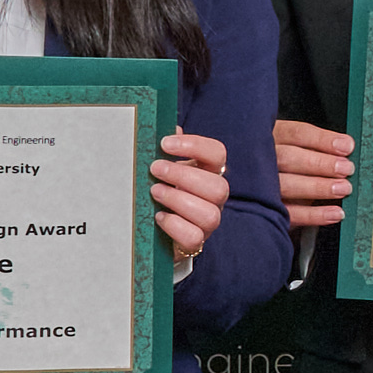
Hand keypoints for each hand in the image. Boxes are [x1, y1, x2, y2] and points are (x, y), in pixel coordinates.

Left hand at [150, 130, 231, 265]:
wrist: (155, 228)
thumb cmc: (161, 189)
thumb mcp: (162, 167)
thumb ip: (166, 150)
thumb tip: (164, 129)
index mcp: (209, 172)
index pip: (217, 154)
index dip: (195, 146)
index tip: (164, 144)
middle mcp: (214, 197)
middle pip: (219, 187)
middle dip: (184, 176)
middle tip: (155, 169)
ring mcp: (208, 222)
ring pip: (210, 214)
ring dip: (178, 199)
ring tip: (154, 192)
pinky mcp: (196, 242)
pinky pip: (194, 237)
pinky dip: (175, 225)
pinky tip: (158, 216)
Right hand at [269, 115, 352, 229]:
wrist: (258, 194)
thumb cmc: (285, 167)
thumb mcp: (296, 148)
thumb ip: (317, 147)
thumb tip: (346, 147)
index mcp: (271, 137)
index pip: (296, 134)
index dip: (323, 140)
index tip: (347, 147)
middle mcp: (262, 159)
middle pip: (289, 158)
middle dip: (321, 163)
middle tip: (346, 169)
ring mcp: (259, 186)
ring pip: (287, 185)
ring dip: (319, 187)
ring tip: (343, 188)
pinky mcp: (264, 210)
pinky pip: (289, 213)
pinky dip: (314, 215)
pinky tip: (335, 213)